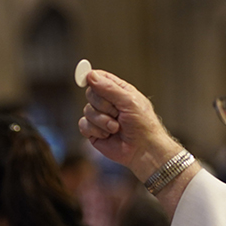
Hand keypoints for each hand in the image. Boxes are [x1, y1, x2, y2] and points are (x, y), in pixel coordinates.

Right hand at [77, 65, 183, 181]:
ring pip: (87, 111)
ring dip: (102, 121)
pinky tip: (107, 135)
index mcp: (118, 91)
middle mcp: (107, 102)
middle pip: (91, 94)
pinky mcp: (93, 132)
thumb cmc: (142, 124)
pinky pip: (83, 125)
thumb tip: (90, 75)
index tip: (86, 79)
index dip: (92, 78)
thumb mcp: (129, 101)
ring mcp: (99, 117)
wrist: (142, 149)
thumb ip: (109, 88)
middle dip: (103, 105)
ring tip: (116, 128)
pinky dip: (96, 130)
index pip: (99, 78)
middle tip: (117, 113)